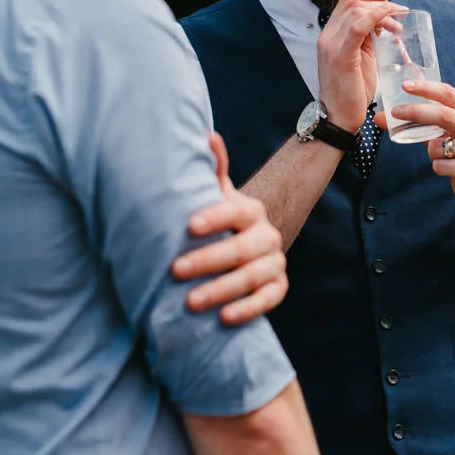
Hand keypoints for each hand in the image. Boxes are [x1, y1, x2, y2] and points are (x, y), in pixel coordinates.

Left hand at [172, 132, 288, 324]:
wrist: (243, 253)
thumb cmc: (219, 224)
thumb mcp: (216, 199)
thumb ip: (212, 172)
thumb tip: (207, 135)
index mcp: (251, 210)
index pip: (236, 211)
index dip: (215, 218)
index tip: (189, 226)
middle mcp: (267, 235)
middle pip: (241, 249)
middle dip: (208, 260)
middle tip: (175, 270)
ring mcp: (275, 262)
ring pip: (252, 277)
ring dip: (221, 290)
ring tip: (190, 302)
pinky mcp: (279, 288)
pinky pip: (268, 301)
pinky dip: (247, 310)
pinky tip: (223, 319)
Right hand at [316, 0, 403, 129]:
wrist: (339, 118)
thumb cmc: (352, 92)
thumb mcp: (360, 58)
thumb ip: (366, 39)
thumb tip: (381, 22)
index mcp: (330, 36)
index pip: (346, 2)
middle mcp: (327, 37)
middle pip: (351, 2)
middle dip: (378, 0)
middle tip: (399, 9)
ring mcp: (331, 45)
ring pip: (356, 11)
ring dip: (382, 10)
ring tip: (398, 21)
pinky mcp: (341, 56)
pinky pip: (359, 27)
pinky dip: (376, 17)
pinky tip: (390, 19)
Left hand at [386, 80, 454, 207]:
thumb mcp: (445, 133)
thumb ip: (418, 124)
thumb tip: (381, 118)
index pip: (448, 94)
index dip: (426, 88)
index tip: (405, 85)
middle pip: (443, 114)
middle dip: (416, 112)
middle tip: (395, 112)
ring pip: (437, 146)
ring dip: (430, 151)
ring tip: (443, 156)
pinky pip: (441, 165)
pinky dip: (437, 167)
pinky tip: (448, 168)